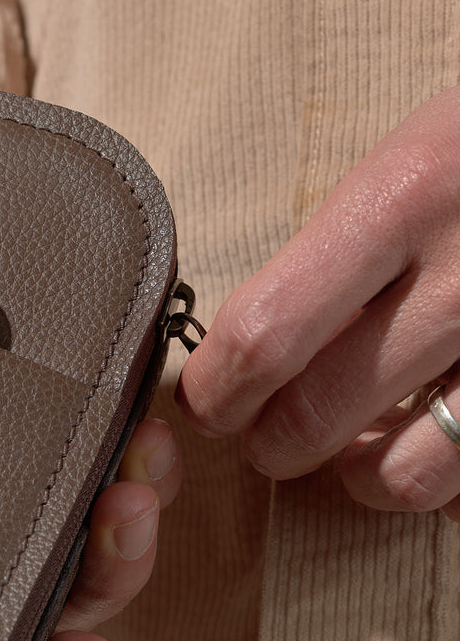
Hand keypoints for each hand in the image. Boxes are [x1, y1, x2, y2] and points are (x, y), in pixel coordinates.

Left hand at [176, 85, 459, 521]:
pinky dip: (448, 484)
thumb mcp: (415, 156)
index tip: (205, 399)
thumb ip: (336, 247)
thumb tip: (243, 347)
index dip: (214, 388)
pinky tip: (444, 437)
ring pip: (400, 478)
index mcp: (403, 199)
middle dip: (269, 444)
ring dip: (358, 476)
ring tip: (359, 443)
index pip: (263, 331)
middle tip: (265, 432)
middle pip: (314, 418)